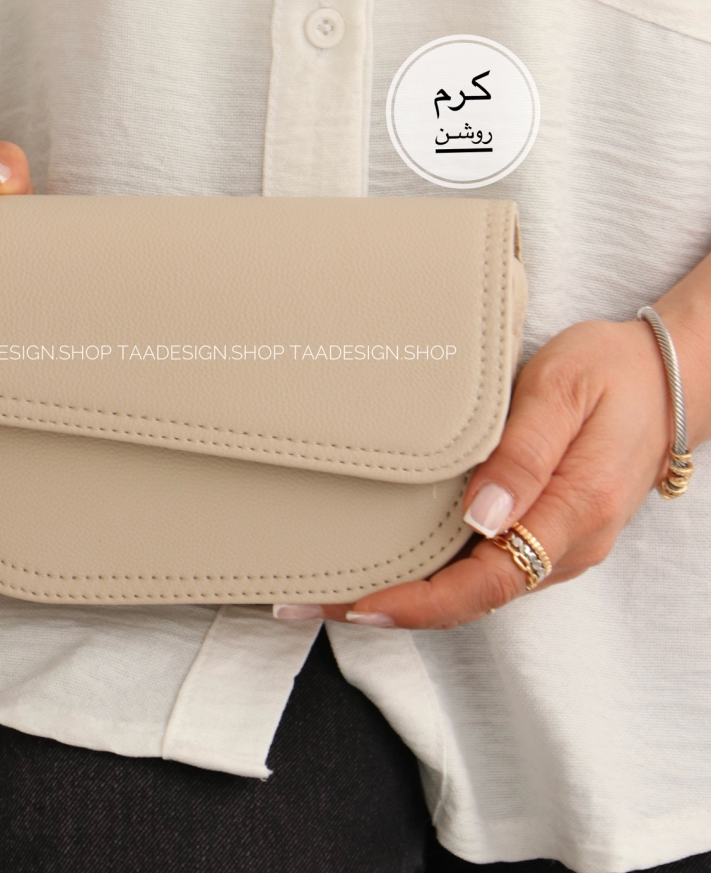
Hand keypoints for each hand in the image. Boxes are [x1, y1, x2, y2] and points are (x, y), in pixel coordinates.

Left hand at [306, 317, 682, 628]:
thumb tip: (481, 517)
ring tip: (341, 586)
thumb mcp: (562, 396)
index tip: (358, 605)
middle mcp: (567, 544)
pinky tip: (395, 563)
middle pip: (471, 598)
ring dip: (409, 595)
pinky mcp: (547, 529)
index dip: (418, 603)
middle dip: (393, 607)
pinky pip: (486, 566)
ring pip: (476, 588)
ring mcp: (559, 542)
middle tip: (315, 600)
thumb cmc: (611, 373)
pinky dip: (436, 575)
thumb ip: (523, 458)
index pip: (486, 582)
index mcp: (573, 513)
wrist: (665, 377)